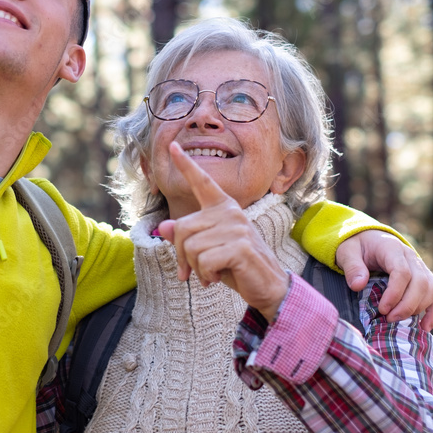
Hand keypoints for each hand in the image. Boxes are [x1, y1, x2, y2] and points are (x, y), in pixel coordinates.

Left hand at [157, 142, 289, 320]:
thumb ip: (186, 237)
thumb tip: (165, 226)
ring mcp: (237, 227)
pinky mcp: (240, 246)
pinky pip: (204, 262)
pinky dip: (205, 276)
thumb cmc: (235, 266)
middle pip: (182, 229)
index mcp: (222, 207)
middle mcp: (230, 212)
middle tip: (194, 272)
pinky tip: (217, 278)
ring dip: (196, 269)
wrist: (268, 286)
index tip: (171, 145)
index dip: (185, 164)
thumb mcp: (206, 251)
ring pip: (191, 248)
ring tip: (212, 273)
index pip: (201, 182)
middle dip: (182, 256)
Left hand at [335, 231, 432, 330]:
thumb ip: (352, 267)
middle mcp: (410, 256)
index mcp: (392, 248)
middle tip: (389, 319)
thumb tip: (358, 286)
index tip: (382, 309)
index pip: (402, 272)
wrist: (368, 240)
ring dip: (418, 308)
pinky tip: (424, 327)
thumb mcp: (347, 252)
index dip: (395, 294)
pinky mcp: (424, 278)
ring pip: (432, 288)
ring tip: (398, 321)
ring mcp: (420, 267)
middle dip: (407, 305)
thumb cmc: (357, 247)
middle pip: (420, 282)